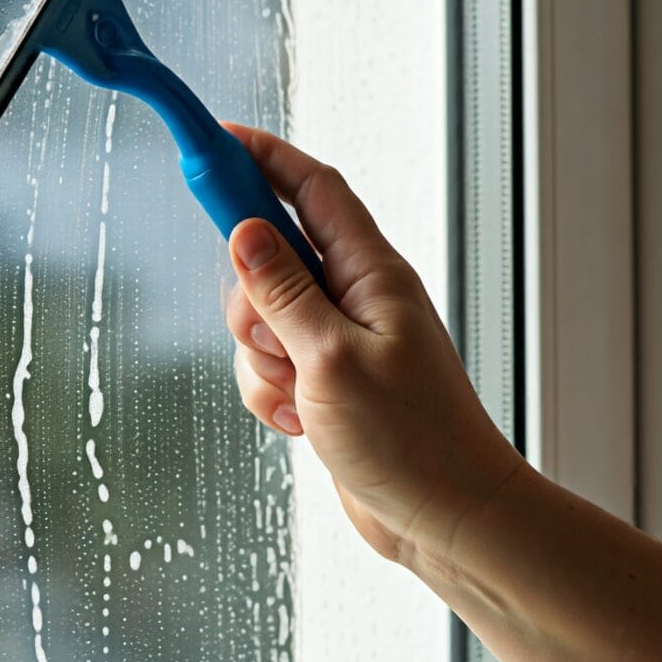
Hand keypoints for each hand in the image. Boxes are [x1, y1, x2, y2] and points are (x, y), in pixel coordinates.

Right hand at [223, 123, 522, 562]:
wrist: (447, 520)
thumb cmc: (411, 440)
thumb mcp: (331, 358)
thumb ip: (282, 291)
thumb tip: (244, 230)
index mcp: (370, 270)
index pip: (311, 187)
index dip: (264, 157)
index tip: (215, 141)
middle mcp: (353, 293)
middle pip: (271, 254)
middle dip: (250, 296)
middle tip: (270, 337)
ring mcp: (336, 336)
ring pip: (261, 316)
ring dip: (260, 358)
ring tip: (300, 396)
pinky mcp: (322, 376)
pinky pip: (269, 362)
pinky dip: (269, 390)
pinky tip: (299, 422)